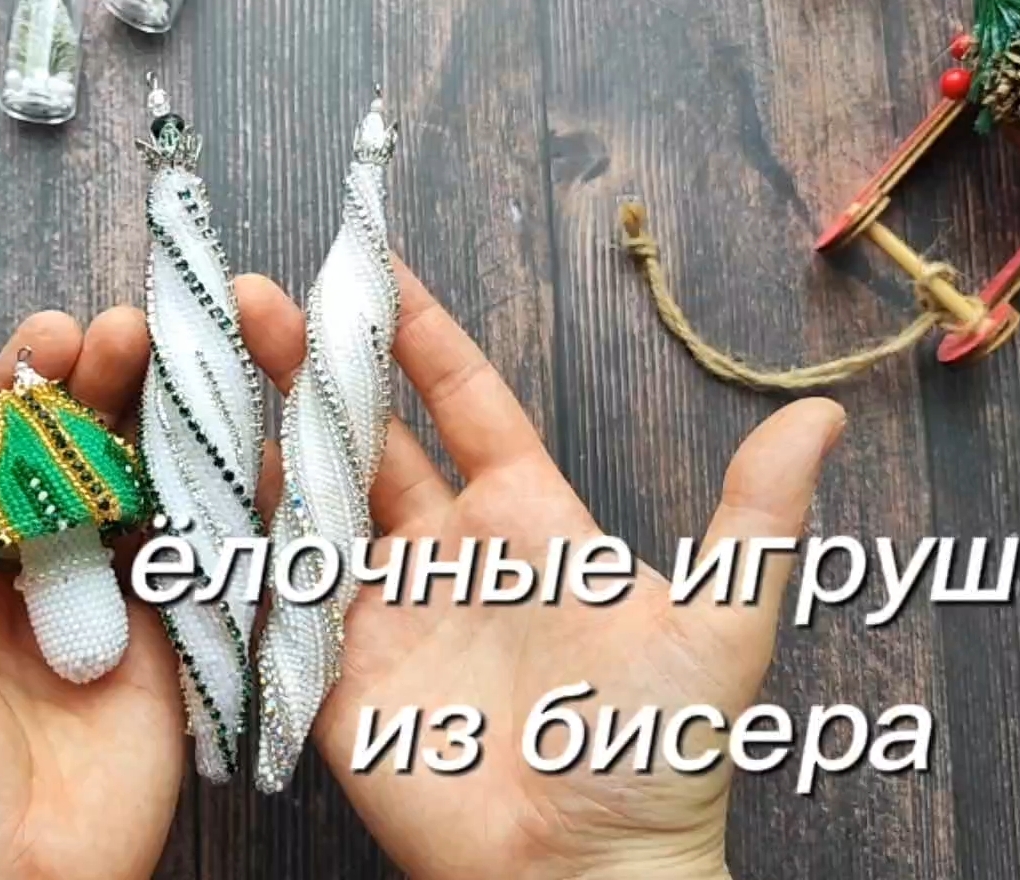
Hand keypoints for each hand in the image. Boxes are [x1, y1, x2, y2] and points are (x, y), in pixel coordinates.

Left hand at [0, 310, 183, 879]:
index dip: (12, 397)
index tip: (44, 339)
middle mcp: (26, 586)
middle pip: (64, 463)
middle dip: (90, 390)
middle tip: (118, 329)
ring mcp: (102, 615)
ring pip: (130, 495)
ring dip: (149, 423)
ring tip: (169, 355)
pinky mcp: (167, 651)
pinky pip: (186, 564)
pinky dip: (204, 499)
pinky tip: (217, 437)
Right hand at [234, 263, 845, 879]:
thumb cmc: (660, 755)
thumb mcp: (720, 624)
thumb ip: (757, 518)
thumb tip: (823, 413)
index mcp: (528, 519)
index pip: (461, 400)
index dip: (418, 333)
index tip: (371, 264)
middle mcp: (447, 552)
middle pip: (366, 435)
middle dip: (310, 363)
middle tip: (255, 296)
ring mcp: (385, 612)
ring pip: (309, 502)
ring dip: (261, 436)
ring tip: (203, 368)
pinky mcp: (334, 678)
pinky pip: (275, 599)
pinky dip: (234, 546)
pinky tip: (196, 488)